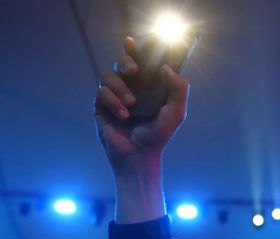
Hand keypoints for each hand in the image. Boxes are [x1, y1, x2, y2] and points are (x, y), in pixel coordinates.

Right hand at [95, 37, 189, 172]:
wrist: (140, 156)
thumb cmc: (158, 135)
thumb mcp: (176, 113)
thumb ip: (178, 90)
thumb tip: (167, 68)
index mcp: (147, 84)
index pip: (142, 60)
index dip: (137, 48)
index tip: (135, 41)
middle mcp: (129, 86)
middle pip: (122, 61)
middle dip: (126, 60)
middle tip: (133, 70)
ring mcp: (113, 95)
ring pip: (108, 75)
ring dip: (121, 87)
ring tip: (132, 104)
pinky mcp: (101, 105)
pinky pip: (102, 92)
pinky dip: (114, 102)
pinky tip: (123, 116)